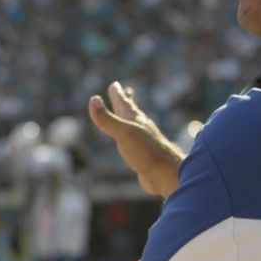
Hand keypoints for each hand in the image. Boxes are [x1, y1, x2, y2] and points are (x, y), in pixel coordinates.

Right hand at [88, 81, 183, 197]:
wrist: (166, 174)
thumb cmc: (146, 152)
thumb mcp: (123, 133)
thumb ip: (107, 119)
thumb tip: (94, 99)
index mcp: (134, 120)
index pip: (124, 102)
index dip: (117, 94)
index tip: (114, 85)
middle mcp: (140, 128)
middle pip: (133, 111)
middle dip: (127, 101)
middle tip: (127, 91)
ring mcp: (144, 142)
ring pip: (135, 127)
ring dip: (130, 119)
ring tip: (128, 116)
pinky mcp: (145, 156)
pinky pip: (136, 143)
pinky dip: (131, 139)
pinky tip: (132, 144)